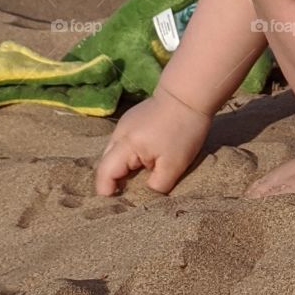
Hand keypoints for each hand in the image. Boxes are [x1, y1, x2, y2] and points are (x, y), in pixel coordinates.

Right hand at [94, 85, 211, 195]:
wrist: (190, 93)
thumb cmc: (183, 130)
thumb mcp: (174, 165)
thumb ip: (156, 185)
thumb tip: (145, 195)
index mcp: (125, 145)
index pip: (104, 174)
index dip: (107, 191)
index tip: (119, 201)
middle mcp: (119, 134)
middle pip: (105, 163)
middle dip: (113, 180)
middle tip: (128, 193)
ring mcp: (125, 124)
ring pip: (114, 152)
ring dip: (122, 166)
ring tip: (137, 177)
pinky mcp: (133, 118)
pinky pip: (123, 142)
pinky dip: (128, 155)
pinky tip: (144, 159)